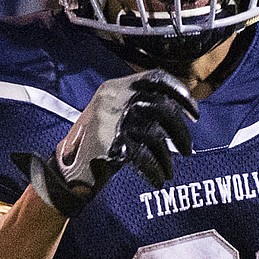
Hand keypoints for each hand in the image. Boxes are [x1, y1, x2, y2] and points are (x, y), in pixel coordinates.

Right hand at [15, 70, 197, 215]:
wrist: (63, 170)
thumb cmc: (96, 143)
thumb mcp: (116, 115)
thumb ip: (142, 108)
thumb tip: (179, 109)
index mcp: (115, 87)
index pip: (155, 78)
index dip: (179, 92)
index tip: (194, 111)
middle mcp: (113, 99)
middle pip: (160, 107)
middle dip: (179, 131)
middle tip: (188, 149)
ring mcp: (110, 120)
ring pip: (154, 133)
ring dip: (167, 155)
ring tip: (171, 170)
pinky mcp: (109, 143)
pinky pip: (142, 155)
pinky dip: (154, 169)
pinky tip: (160, 179)